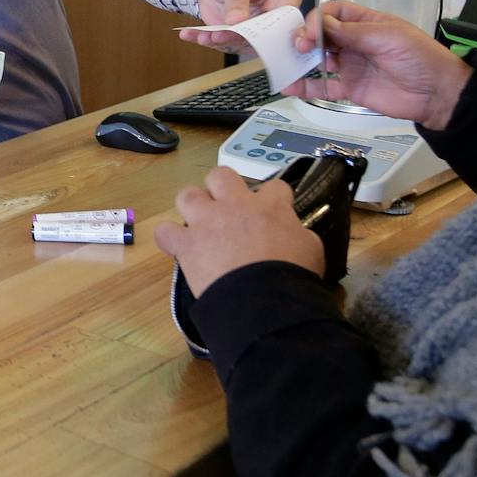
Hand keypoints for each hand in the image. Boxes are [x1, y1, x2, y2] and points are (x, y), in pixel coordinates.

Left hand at [154, 166, 324, 296]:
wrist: (265, 301)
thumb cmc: (294, 275)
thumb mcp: (311, 249)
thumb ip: (299, 233)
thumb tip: (294, 232)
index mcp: (270, 206)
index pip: (274, 186)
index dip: (273, 197)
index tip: (273, 211)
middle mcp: (235, 205)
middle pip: (221, 175)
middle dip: (222, 188)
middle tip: (227, 209)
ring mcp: (206, 222)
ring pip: (188, 194)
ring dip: (192, 207)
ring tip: (198, 222)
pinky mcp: (186, 245)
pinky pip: (165, 231)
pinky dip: (169, 238)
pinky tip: (176, 246)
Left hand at [180, 0, 303, 51]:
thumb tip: (238, 21)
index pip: (286, 18)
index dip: (275, 29)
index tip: (253, 32)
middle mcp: (271, 18)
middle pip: (264, 36)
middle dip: (239, 38)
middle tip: (220, 35)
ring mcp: (253, 30)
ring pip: (242, 44)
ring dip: (221, 42)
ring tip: (204, 36)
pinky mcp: (235, 37)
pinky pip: (222, 44)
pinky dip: (206, 41)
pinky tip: (191, 34)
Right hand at [283, 0, 472, 128]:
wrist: (437, 94)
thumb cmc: (420, 57)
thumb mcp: (389, 37)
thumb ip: (354, 33)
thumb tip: (323, 25)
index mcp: (365, 23)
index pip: (333, 13)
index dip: (318, 18)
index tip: (310, 29)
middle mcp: (354, 42)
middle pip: (320, 34)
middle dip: (304, 37)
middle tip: (296, 46)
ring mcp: (350, 64)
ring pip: (318, 59)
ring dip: (300, 60)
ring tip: (286, 63)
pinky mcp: (350, 87)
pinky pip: (323, 86)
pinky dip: (306, 86)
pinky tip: (290, 85)